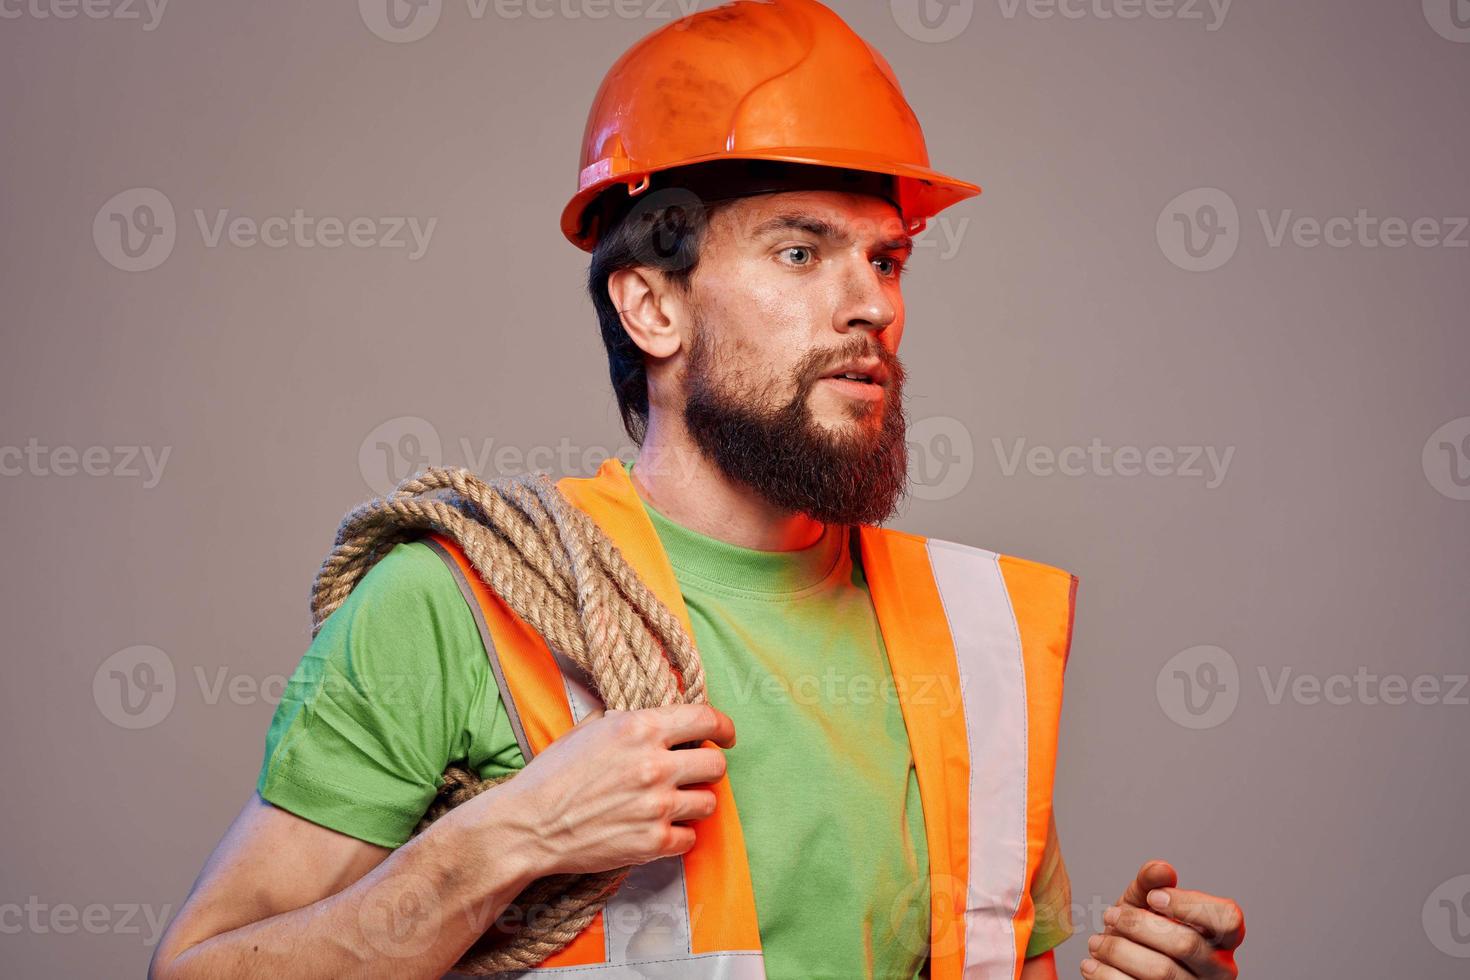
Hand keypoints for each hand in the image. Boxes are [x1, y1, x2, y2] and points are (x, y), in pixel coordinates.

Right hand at [482, 703, 735, 876]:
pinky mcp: (653, 843)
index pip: (707, 719)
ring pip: (709, 803)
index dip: (723, 727)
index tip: (725, 736)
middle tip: (690, 773)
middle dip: (706, 767)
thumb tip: (658, 715)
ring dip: (694, 802)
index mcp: (641, 728)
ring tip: (671, 802)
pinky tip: (658, 828)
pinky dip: (678, 835)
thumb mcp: (590, 728)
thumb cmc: (554, 774)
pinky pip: (690, 838)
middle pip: (716, 765)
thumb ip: (630, 719)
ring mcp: (657, 806)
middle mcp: (655, 765)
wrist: (529, 825)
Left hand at [1081, 859, 1243, 979]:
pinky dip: (1108, 975)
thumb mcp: (1142, 901)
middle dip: (1139, 925)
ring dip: (1119, 951)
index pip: (1228, 919)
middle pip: (1186, 944)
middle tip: (1109, 915)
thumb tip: (1162, 870)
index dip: (1190, 905)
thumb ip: (1151, 881)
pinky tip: (1092, 965)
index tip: (1154, 897)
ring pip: (1162, 972)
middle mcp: (1219, 968)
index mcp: (1222, 937)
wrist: (1121, 967)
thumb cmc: (1139, 932)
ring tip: (1096, 943)